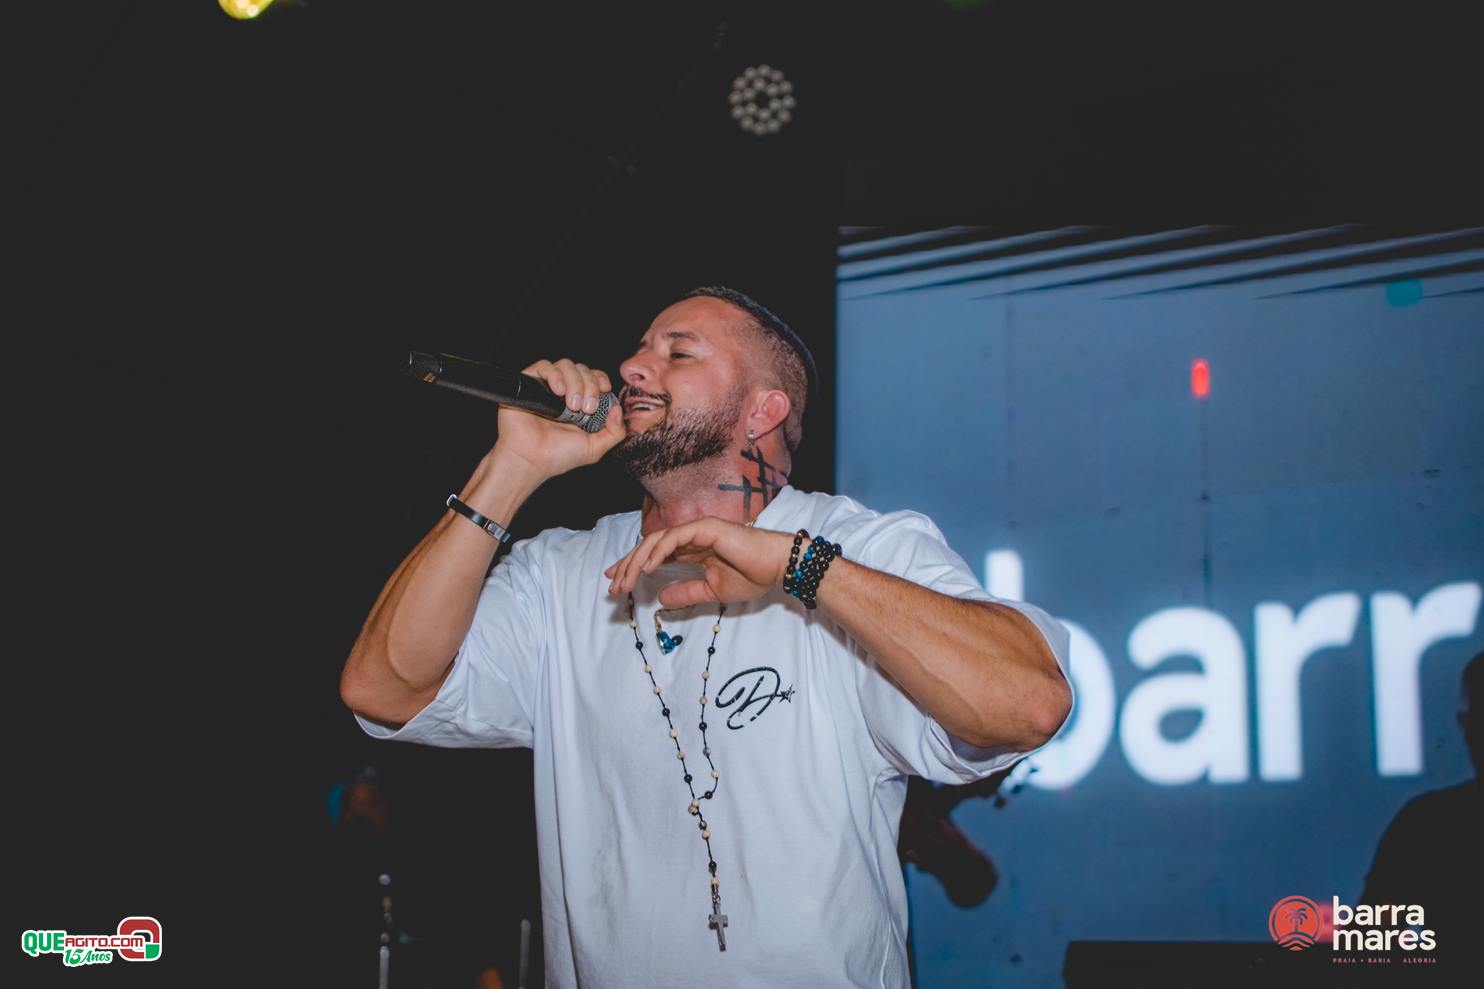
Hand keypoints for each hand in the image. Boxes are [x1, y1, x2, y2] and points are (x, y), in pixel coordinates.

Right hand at [492, 358, 625, 479]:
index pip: (594, 377)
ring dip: (575, 382)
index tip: (605, 389)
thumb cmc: (558, 456)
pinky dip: (555, 375)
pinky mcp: (529, 384)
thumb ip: (615, 432)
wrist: (531, 460)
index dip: (601, 379)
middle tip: (586, 408)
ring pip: (566, 365)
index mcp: (580, 403)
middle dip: (590, 386)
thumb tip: (618, 409)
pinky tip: (558, 391)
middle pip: (583, 369)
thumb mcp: (595, 448)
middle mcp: (564, 392)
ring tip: (571, 405)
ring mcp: (547, 387)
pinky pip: (544, 366)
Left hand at [605, 518, 795, 608]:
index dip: (633, 566)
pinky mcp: (705, 527)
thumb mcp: (712, 591)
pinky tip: (647, 568)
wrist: (776, 568)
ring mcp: (697, 530)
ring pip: (656, 540)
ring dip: (637, 560)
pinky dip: (657, 551)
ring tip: (625, 580)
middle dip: (628, 565)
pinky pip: (674, 538)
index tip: (616, 582)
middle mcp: (691, 536)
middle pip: (649, 546)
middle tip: (613, 586)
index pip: (655, 554)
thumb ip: (687, 593)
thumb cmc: (752, 577)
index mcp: (692, 549)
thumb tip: (661, 600)